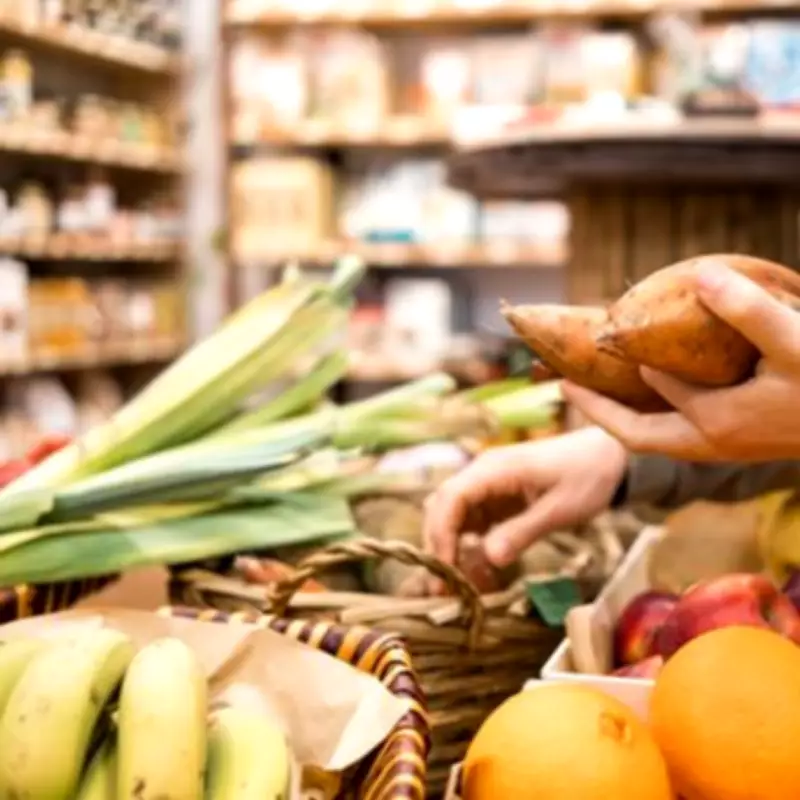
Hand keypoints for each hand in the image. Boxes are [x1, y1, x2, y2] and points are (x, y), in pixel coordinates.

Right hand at [423, 427, 627, 570]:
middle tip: (442, 590)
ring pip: (452, 516)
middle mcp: (483, 473)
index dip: (441, 534)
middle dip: (438, 547)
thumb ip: (523, 531)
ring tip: (456, 588)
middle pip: (443, 507)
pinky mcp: (496, 499)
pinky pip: (472, 523)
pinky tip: (477, 574)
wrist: (609, 457)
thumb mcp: (561, 508)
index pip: (451, 498)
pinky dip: (469, 548)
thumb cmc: (588, 476)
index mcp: (495, 468)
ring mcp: (488, 485)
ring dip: (450, 549)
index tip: (445, 570)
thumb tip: (488, 558)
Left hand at [564, 261, 799, 461]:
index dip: (609, 379)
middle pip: (636, 436)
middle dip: (598, 412)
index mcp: (713, 423)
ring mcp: (728, 446)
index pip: (644, 400)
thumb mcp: (796, 342)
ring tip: (601, 387)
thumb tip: (698, 274)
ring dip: (625, 414)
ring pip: (659, 437)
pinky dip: (657, 410)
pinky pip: (681, 431)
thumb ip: (747, 310)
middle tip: (563, 388)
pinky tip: (655, 386)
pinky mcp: (742, 439)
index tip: (577, 355)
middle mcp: (712, 443)